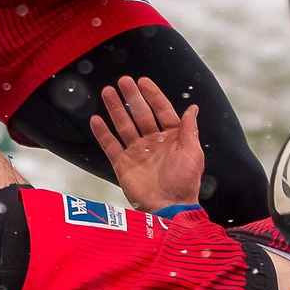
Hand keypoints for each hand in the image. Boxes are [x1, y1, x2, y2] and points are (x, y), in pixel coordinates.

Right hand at [89, 76, 203, 211]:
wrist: (169, 208)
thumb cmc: (184, 182)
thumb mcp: (193, 153)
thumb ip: (190, 129)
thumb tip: (193, 108)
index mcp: (172, 138)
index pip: (162, 110)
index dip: (153, 95)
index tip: (143, 81)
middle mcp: (153, 142)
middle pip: (140, 114)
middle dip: (132, 97)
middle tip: (123, 81)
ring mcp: (137, 152)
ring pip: (123, 125)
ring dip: (115, 109)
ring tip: (107, 92)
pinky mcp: (123, 164)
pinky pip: (110, 146)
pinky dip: (102, 133)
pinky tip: (96, 120)